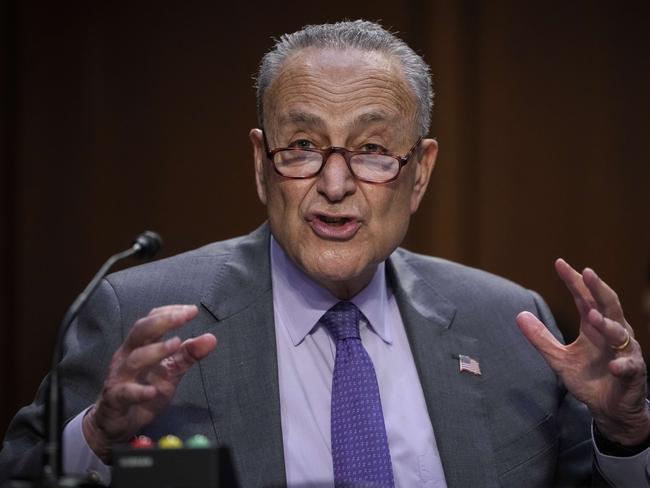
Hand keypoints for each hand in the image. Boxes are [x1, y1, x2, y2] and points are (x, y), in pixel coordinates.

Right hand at [82, 304, 216, 461]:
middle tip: (184, 316)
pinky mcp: (116, 399)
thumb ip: (189, 354)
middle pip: (141, 332)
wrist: (117, 422)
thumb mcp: (171, 371)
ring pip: (135, 359)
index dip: (170, 313)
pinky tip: (153, 391)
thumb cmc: (145, 388)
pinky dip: (138, 392)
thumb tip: (212, 338)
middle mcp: (128, 356)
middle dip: (162, 322)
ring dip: (156, 350)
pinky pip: (125, 393)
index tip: (192, 310)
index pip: (151, 320)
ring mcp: (120, 377)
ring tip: (176, 344)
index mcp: (140, 345)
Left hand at [517, 259, 649, 445]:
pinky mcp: (632, 373)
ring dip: (606, 324)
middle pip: (607, 305)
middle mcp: (612, 333)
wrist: (609, 409)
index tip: (559, 263)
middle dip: (598, 289)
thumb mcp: (558, 358)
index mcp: (593, 326)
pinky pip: (629, 367)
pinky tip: (613, 365)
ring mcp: (624, 352)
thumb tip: (519, 315)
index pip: (584, 297)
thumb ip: (541, 338)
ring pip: (619, 332)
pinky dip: (622, 365)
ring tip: (592, 316)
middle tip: (587, 273)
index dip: (574, 280)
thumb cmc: (588, 379)